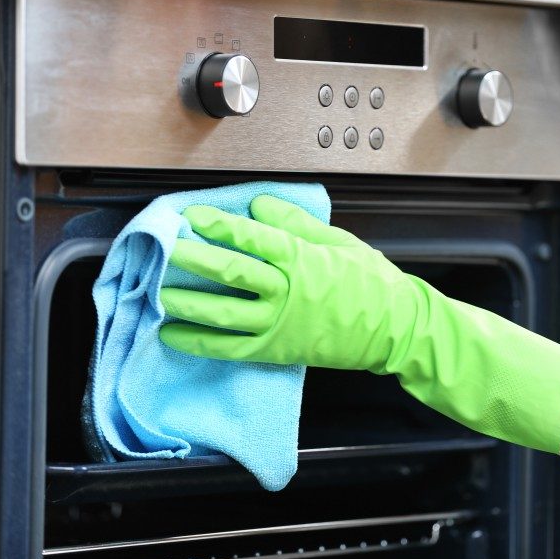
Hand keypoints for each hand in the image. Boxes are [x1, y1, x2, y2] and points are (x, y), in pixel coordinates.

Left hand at [159, 195, 559, 453]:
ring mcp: (280, 324)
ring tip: (162, 294)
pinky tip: (176, 334)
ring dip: (189, 303)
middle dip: (195, 260)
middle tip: (168, 250)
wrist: (397, 328)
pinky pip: (231, 348)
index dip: (219, 225)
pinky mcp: (277, 350)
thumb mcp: (338, 241)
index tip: (194, 216)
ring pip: (224, 313)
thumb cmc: (372, 283)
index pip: (252, 237)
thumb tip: (260, 208)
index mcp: (303, 258)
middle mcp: (288, 290)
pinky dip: (200, 342)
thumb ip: (295, 223)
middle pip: (231, 272)